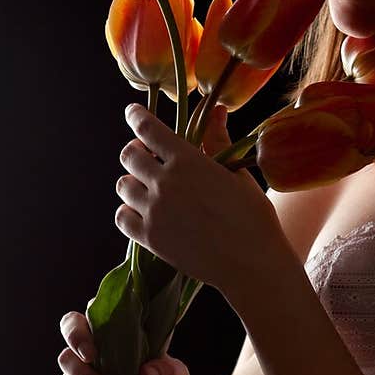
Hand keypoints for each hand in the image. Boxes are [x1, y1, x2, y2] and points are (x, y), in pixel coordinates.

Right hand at [58, 310, 189, 374]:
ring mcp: (83, 368)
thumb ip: (167, 373)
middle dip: (77, 342)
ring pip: (67, 362)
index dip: (91, 317)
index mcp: (120, 330)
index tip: (98, 339)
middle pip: (71, 329)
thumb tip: (147, 373)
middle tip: (91, 359)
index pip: (95, 310)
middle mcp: (97, 344)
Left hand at [114, 102, 289, 297]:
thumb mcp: (238, 174)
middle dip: (136, 151)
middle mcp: (165, 183)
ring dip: (132, 182)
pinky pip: (122, 217)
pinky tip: (143, 212)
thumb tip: (217, 110)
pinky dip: (128, 211)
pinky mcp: (150, 238)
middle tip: (146, 156)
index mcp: (187, 161)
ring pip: (123, 186)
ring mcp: (154, 212)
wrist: (252, 263)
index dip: (136, 117)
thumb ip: (219, 142)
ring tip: (148, 187)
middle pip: (129, 156)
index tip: (132, 113)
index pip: (148, 129)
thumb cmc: (253, 217)